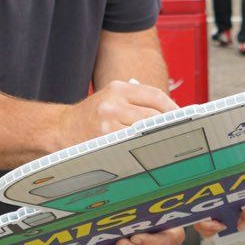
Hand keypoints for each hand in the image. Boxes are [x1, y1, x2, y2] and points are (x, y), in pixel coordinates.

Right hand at [57, 80, 177, 147]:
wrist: (60, 129)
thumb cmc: (91, 116)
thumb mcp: (111, 98)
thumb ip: (137, 102)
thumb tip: (172, 115)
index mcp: (118, 89)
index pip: (155, 96)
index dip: (172, 109)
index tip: (184, 119)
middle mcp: (113, 104)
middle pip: (153, 117)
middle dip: (168, 128)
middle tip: (181, 137)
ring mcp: (108, 125)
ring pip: (144, 134)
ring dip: (158, 141)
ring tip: (168, 147)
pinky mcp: (103, 143)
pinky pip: (131, 147)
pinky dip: (142, 151)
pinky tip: (148, 155)